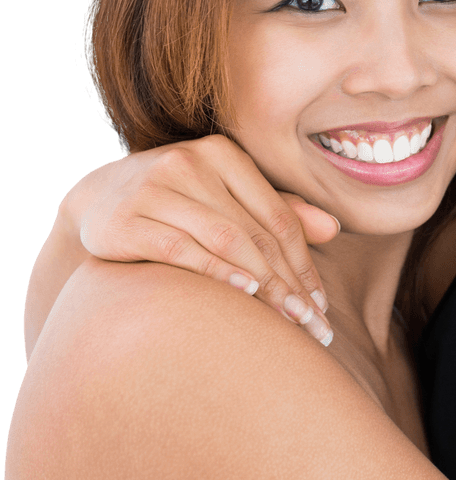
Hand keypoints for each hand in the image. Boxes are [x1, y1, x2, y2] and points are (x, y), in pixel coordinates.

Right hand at [58, 135, 337, 343]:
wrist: (96, 199)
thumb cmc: (179, 201)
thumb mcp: (226, 196)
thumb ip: (277, 209)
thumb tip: (334, 227)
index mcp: (224, 154)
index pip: (277, 216)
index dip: (305, 262)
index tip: (321, 304)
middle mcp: (190, 162)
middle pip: (256, 232)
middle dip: (289, 283)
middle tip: (312, 325)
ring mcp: (155, 188)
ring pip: (225, 239)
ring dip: (263, 283)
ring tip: (288, 318)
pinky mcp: (125, 218)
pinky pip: (180, 248)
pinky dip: (216, 272)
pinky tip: (244, 293)